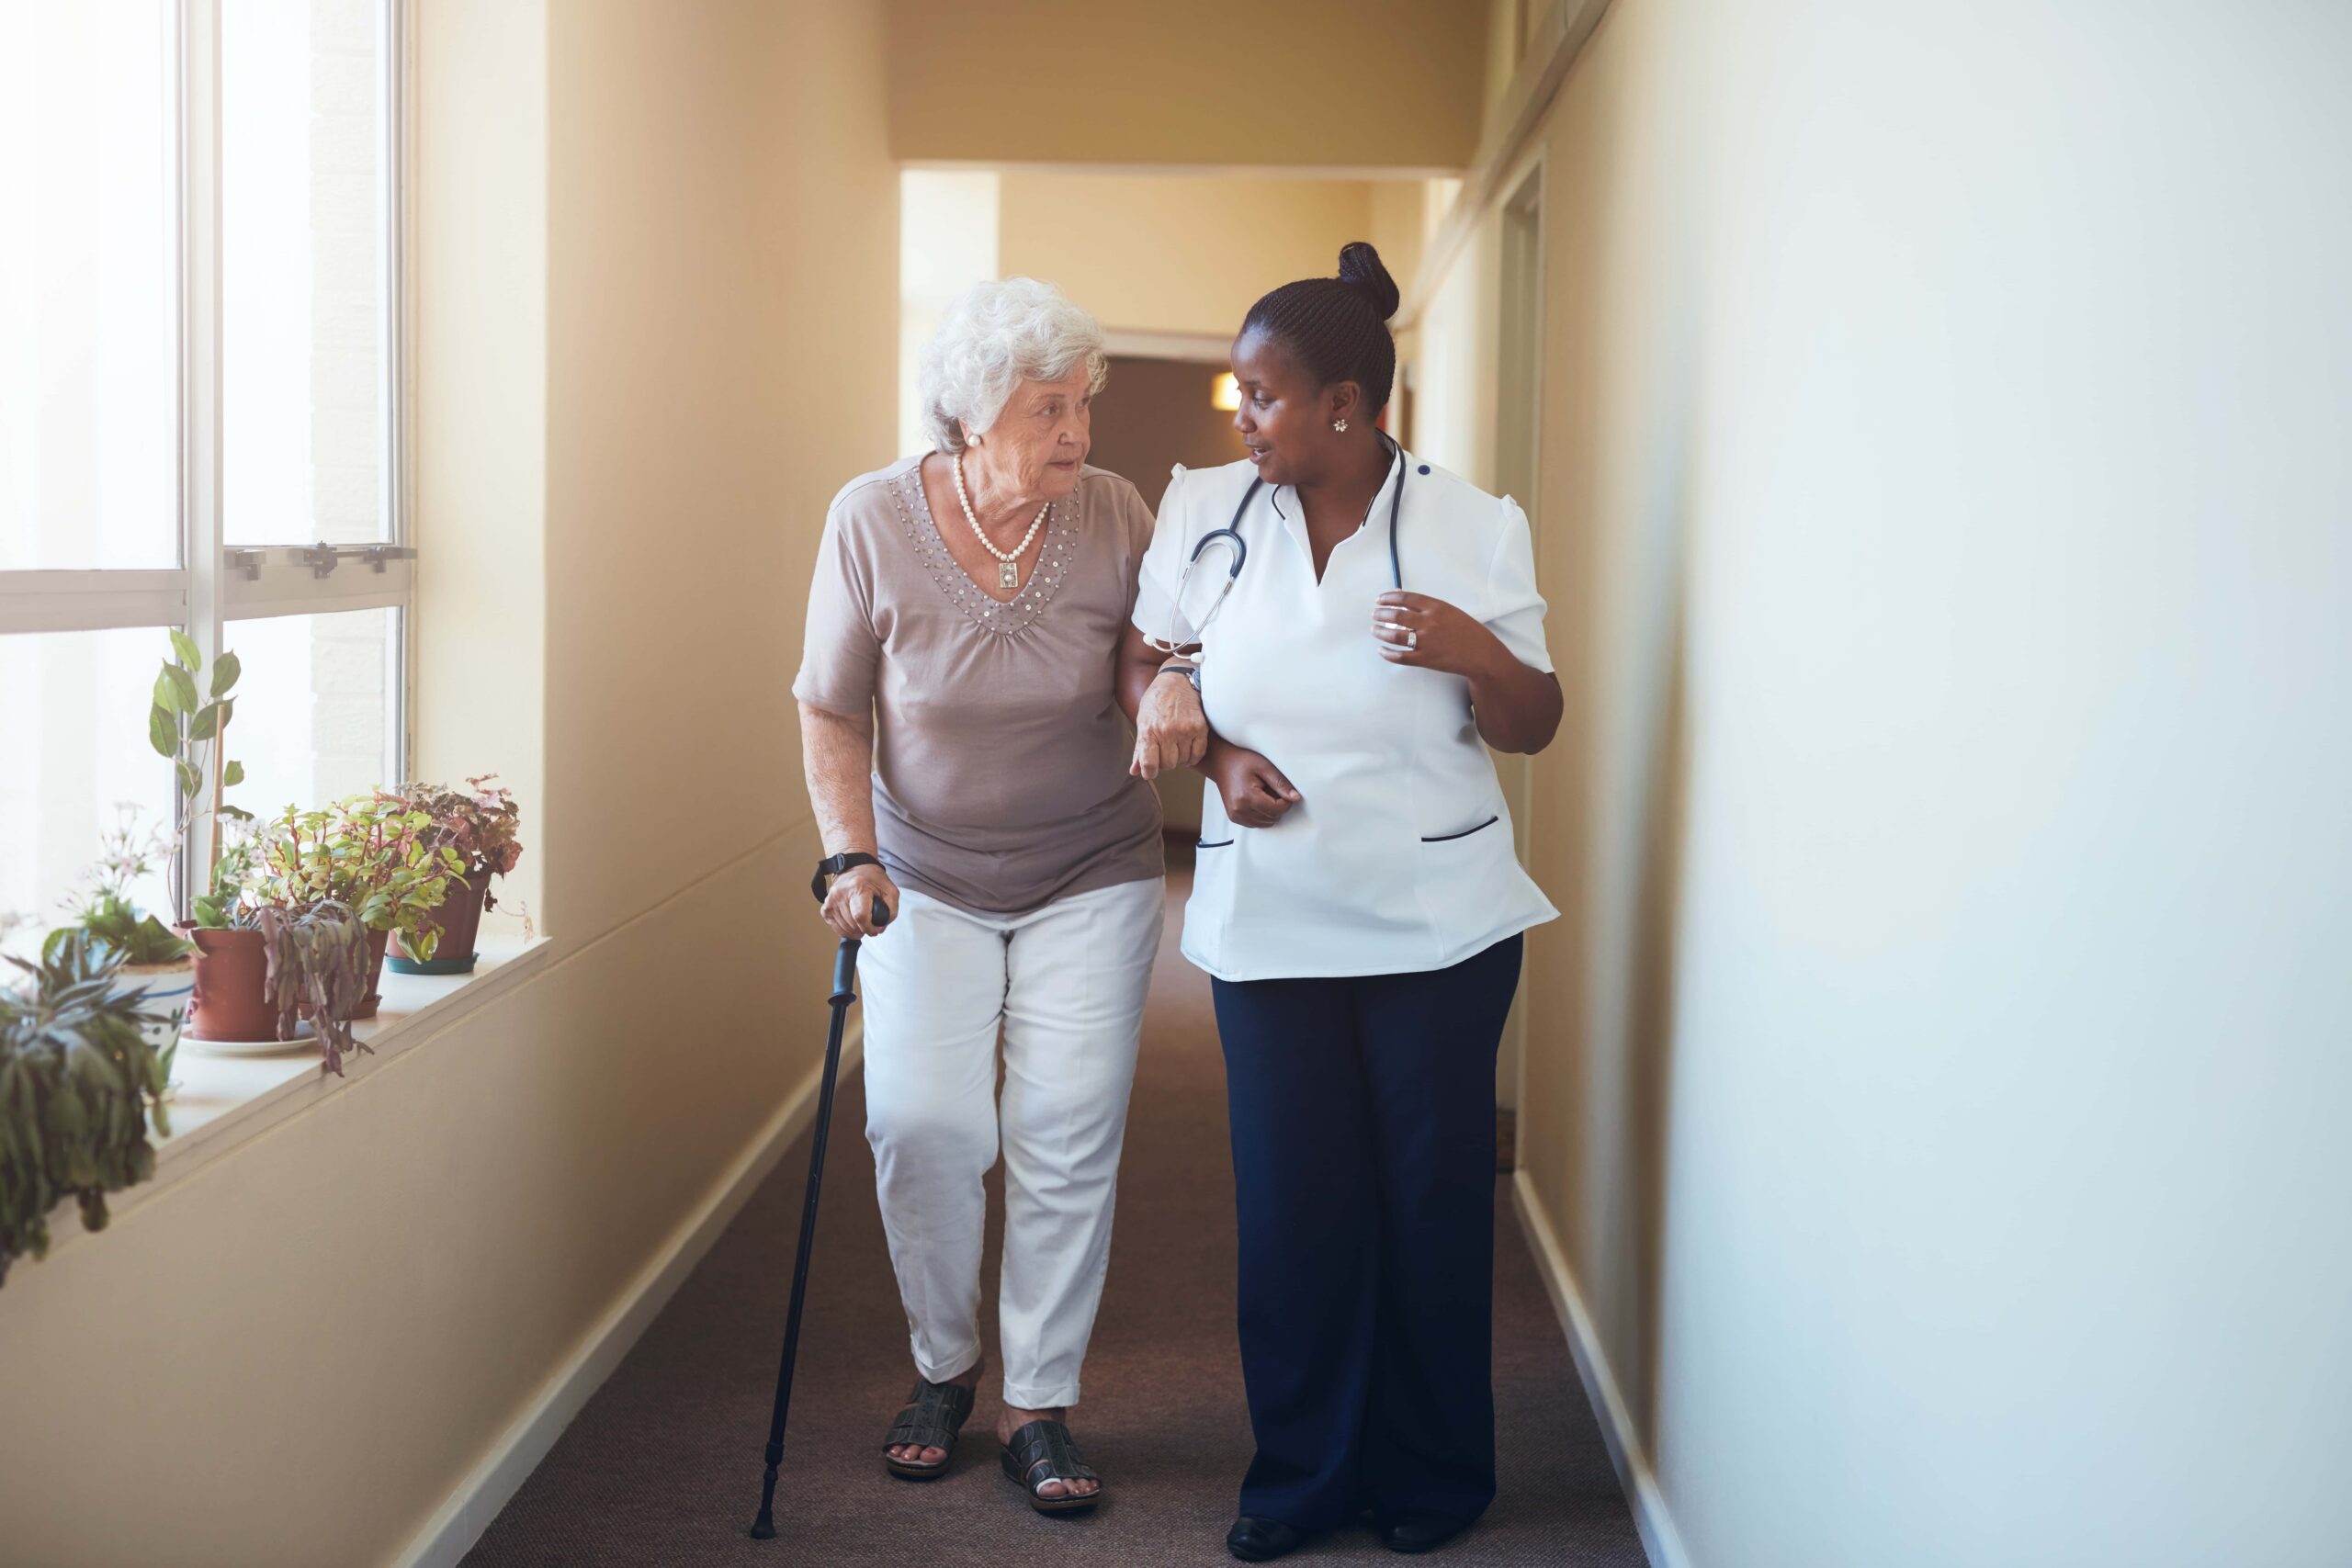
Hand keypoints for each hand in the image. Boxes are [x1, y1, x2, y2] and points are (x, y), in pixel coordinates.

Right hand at [820, 861, 897, 938]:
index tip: (875, 930)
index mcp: (858, 887)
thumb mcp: (890, 891)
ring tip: (862, 921)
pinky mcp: (825, 908)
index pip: (860, 916)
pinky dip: (846, 930)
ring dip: (855, 930)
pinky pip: (836, 928)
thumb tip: (879, 929)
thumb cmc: (873, 880)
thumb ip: (890, 912)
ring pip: (845, 929)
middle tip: (870, 922)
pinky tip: (852, 922)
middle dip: (864, 929)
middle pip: (853, 925)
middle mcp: (841, 893)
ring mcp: (831, 901)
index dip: (870, 928)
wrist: (855, 868)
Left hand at [1132, 667, 1208, 778]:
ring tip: (1176, 746)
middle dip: (1165, 762)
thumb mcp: (1142, 721)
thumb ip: (1140, 748)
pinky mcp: (1200, 728)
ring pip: (1183, 761)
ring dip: (1179, 758)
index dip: (1149, 773)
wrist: (1177, 681)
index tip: (1150, 772)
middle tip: (1164, 752)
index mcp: (1149, 730)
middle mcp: (1167, 731)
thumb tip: (1135, 771)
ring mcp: (1185, 730)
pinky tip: (1188, 750)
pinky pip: (1198, 754)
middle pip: (1168, 765)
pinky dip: (1193, 757)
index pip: (1149, 764)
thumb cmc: (1157, 701)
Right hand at [1205, 743, 1300, 827]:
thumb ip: (1281, 783)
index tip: (1283, 789)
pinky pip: (1257, 823)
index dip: (1286, 801)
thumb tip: (1296, 798)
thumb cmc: (1242, 761)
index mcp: (1247, 798)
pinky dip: (1262, 814)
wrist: (1220, 763)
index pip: (1278, 810)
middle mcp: (1240, 810)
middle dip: (1277, 805)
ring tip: (1263, 793)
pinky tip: (1257, 800)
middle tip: (1270, 789)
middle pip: (1273, 818)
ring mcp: (1236, 816)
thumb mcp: (1265, 767)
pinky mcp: (1234, 818)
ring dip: (1270, 811)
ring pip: (1266, 823)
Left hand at [1371, 592, 1503, 677]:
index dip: (1388, 598)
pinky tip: (1382, 650)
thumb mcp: (1450, 611)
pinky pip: (1400, 656)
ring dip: (1380, 632)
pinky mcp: (1425, 659)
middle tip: (1374, 615)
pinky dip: (1388, 653)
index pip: (1405, 598)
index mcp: (1436, 607)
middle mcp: (1429, 622)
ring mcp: (1426, 641)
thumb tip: (1403, 599)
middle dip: (1380, 614)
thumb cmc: (1467, 630)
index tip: (1380, 600)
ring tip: (1374, 630)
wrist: (1481, 653)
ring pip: (1394, 635)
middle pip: (1396, 615)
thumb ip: (1428, 606)